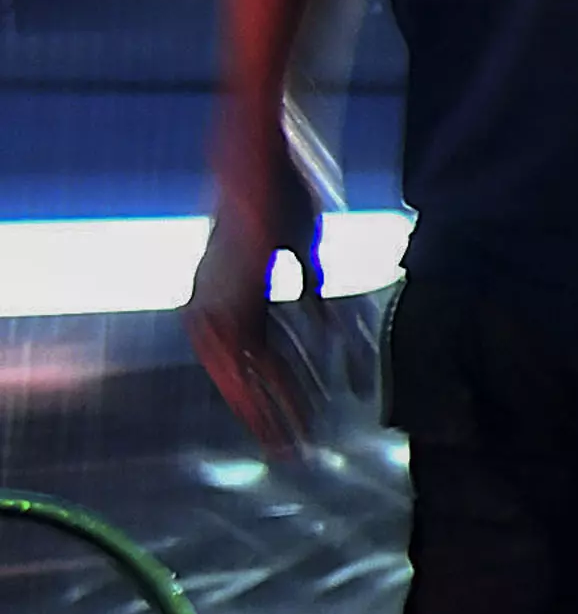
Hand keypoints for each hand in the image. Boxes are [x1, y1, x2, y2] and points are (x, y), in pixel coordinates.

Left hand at [188, 155, 325, 456]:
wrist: (258, 159)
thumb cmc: (280, 195)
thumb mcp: (299, 250)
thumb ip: (307, 290)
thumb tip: (325, 326)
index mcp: (226, 299)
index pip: (250, 361)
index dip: (268, 397)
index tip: (284, 429)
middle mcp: (216, 308)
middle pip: (246, 377)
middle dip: (270, 417)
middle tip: (289, 453)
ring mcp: (223, 303)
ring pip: (253, 372)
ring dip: (278, 408)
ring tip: (295, 442)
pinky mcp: (237, 295)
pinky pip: (264, 351)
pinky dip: (288, 378)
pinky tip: (309, 399)